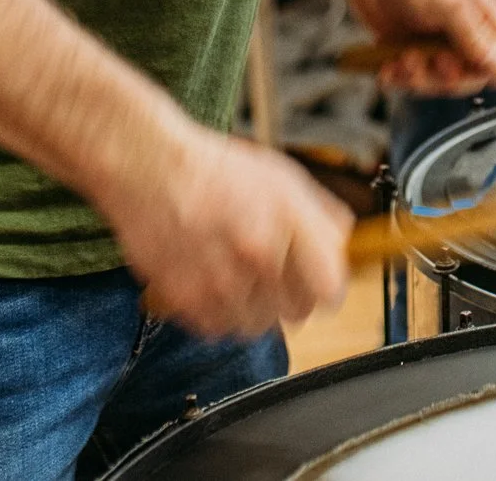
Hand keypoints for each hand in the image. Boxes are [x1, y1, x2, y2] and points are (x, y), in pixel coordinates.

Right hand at [103, 121, 351, 339]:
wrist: (149, 166)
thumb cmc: (214, 169)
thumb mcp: (282, 177)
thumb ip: (321, 215)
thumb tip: (346, 246)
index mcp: (289, 219)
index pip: (331, 288)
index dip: (327, 288)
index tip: (319, 284)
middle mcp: (259, 252)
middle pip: (298, 312)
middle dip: (290, 296)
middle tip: (270, 273)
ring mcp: (223, 280)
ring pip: (258, 326)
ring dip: (252, 307)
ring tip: (235, 274)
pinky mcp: (188, 299)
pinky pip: (219, 330)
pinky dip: (217, 313)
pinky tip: (211, 281)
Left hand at [342, 0, 495, 96]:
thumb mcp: (451, 3)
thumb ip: (475, 35)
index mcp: (483, 16)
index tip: (479, 73)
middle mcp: (463, 33)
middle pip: (472, 77)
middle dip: (450, 77)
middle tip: (434, 61)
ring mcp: (435, 45)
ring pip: (439, 84)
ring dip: (419, 79)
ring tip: (404, 59)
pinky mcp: (409, 53)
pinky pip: (410, 81)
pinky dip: (398, 79)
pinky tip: (387, 66)